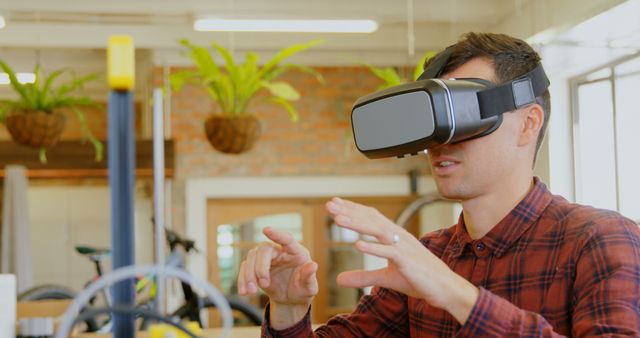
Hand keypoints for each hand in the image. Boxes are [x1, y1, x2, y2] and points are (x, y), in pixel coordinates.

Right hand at [237, 227, 317, 306]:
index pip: (287, 239)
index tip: (266, 229)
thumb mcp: (309, 288)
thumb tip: (313, 266)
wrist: (290, 299)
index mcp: (296, 252)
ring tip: (251, 292)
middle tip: (264, 284)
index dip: (277, 234)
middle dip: (261, 267)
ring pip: (251, 257)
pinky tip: (244, 292)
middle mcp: (280, 251)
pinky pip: (244, 268)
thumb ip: (309, 277)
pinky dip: (242, 279)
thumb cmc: (303, 290)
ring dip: (249, 274)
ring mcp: (266, 258)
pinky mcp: (255, 267)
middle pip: (264, 250)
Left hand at [326, 197, 478, 323]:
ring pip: (377, 230)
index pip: (370, 218)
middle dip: (349, 211)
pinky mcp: (408, 261)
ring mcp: (403, 247)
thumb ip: (363, 276)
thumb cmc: (418, 279)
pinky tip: (358, 245)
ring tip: (337, 219)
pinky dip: (373, 248)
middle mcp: (398, 236)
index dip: (352, 210)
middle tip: (329, 204)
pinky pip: (389, 252)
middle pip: (370, 219)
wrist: (445, 288)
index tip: (334, 204)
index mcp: (394, 236)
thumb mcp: (386, 279)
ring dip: (356, 224)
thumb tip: (339, 279)